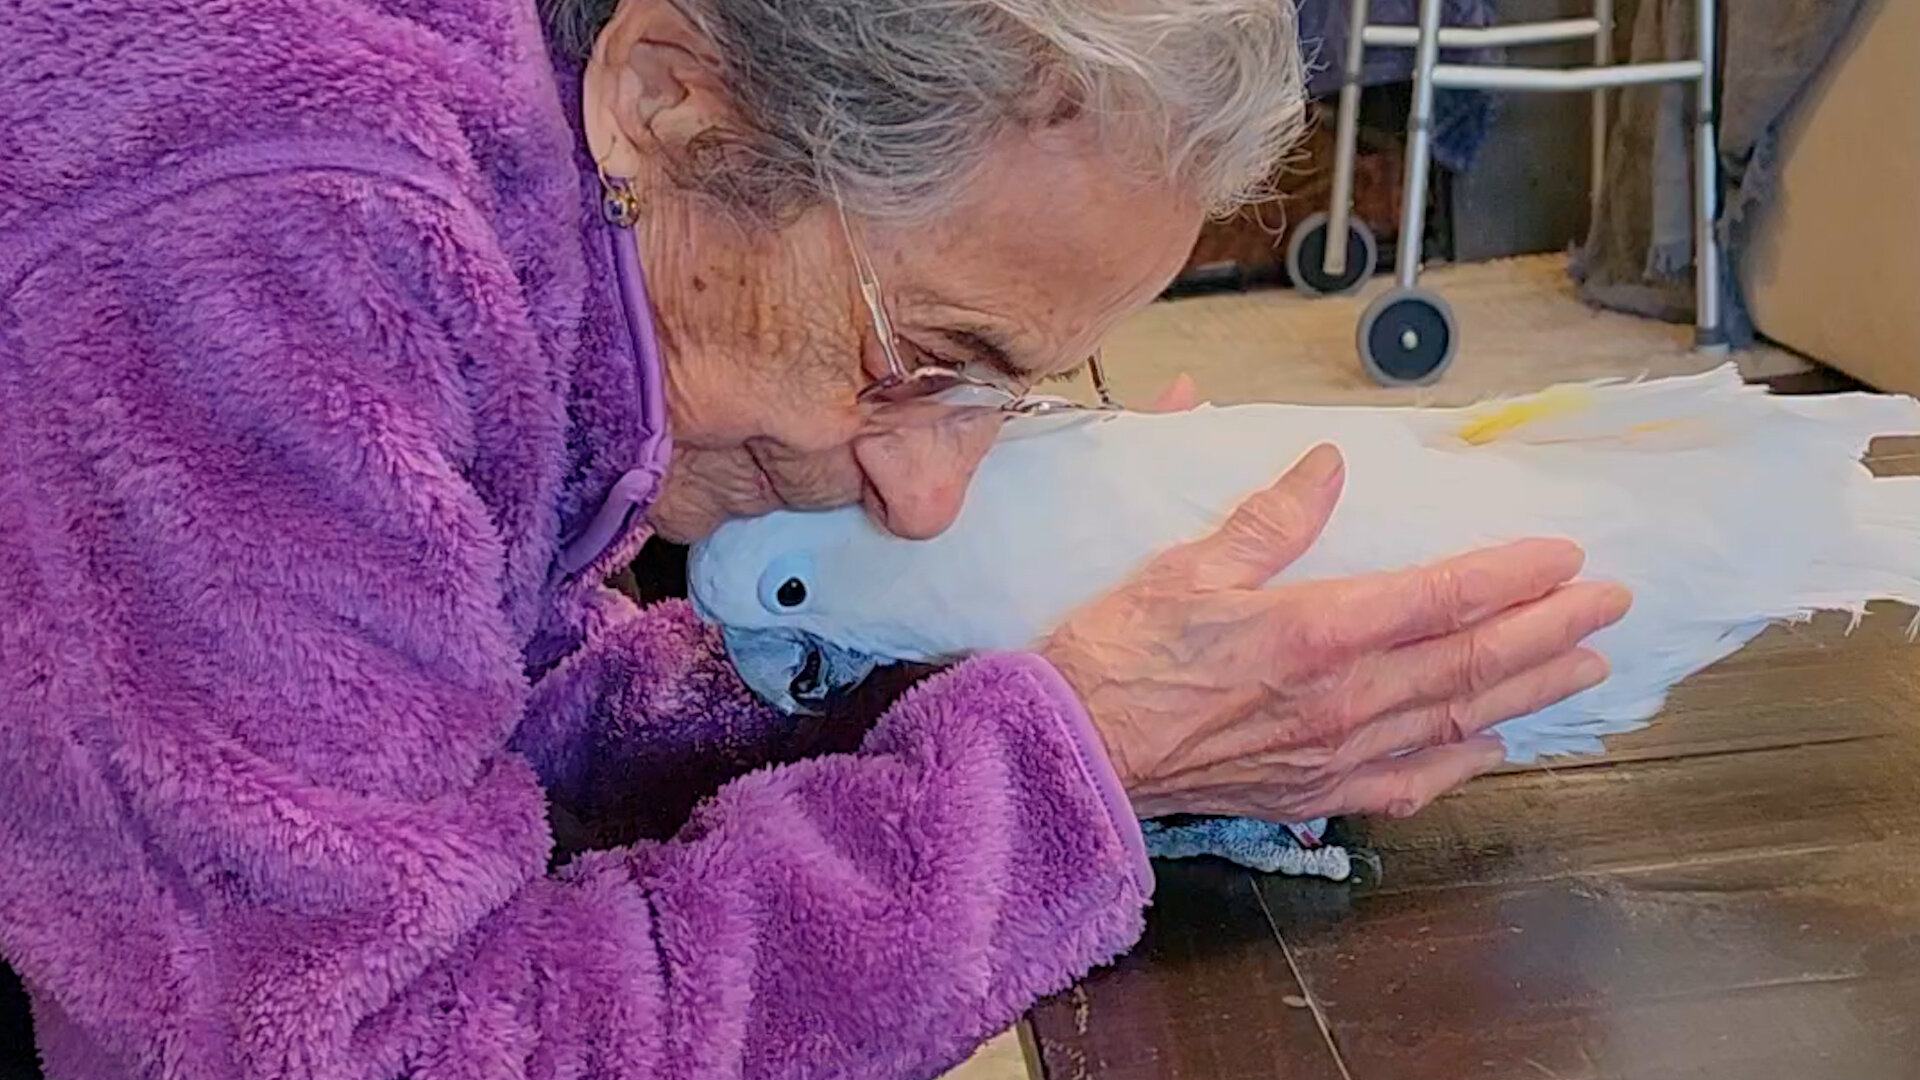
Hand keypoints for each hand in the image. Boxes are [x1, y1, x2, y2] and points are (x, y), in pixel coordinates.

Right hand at [1039, 443, 1632, 822]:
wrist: (1073, 752)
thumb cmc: (1120, 654)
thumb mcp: (1189, 564)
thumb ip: (1271, 516)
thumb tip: (1329, 462)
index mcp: (1317, 630)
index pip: (1444, 596)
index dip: (1513, 573)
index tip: (1564, 554)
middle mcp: (1344, 698)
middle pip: (1472, 659)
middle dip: (1551, 629)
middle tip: (1611, 604)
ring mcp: (1336, 754)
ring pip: (1458, 720)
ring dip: (1529, 691)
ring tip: (1584, 668)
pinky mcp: (1314, 794)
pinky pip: (1411, 783)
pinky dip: (1461, 762)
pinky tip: (1494, 746)